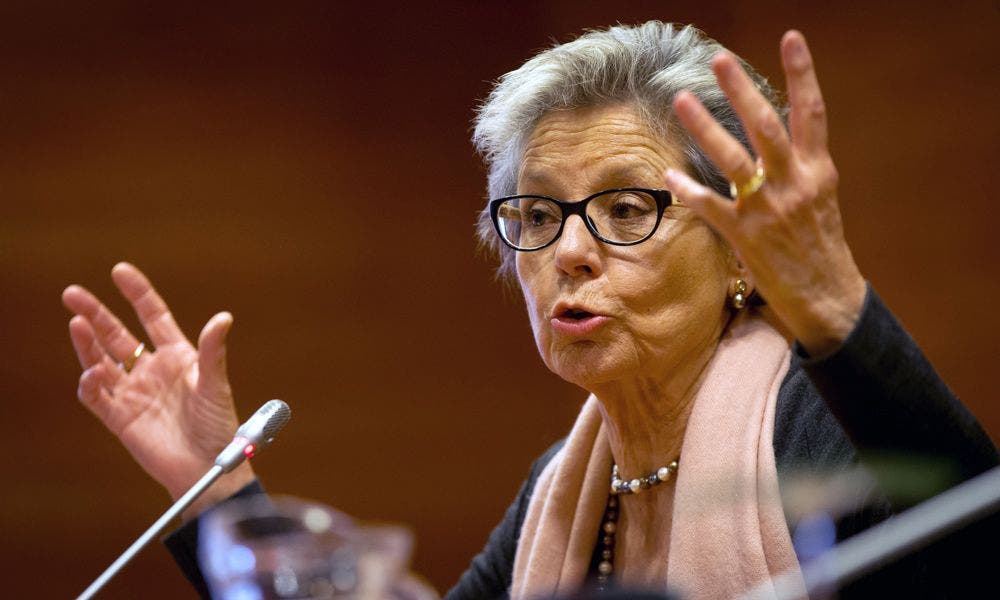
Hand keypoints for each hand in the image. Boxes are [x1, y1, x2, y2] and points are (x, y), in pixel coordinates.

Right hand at [62, 262, 254, 517]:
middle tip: (72, 293)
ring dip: (87, 343)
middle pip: (117, 334)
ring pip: (102, 361)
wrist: (208, 468)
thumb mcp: (216, 386)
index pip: (152, 317)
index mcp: (177, 356)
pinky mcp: (121, 418)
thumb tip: (223, 318)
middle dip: (96, 313)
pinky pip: (97, 397)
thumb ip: (213, 353)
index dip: (137, 293)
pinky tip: (92, 374)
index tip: (120, 270)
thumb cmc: (219, 427)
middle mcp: (152, 370)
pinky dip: (91, 384)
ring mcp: (134, 393)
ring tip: (76, 323)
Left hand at [665, 30, 866, 355]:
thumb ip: (798, 167)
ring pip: (734, 159)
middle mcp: (796, 183)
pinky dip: (689, 190)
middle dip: (741, 91)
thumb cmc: (820, 246)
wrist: (829, 296)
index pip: (812, 112)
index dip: (803, 73)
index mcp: (818, 170)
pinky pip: (711, 207)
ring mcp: (770, 209)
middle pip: (767, 126)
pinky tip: (668, 175)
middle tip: (719, 59)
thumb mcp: (818, 198)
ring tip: (681, 100)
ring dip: (705, 128)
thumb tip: (774, 136)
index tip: (792, 38)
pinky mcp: (748, 236)